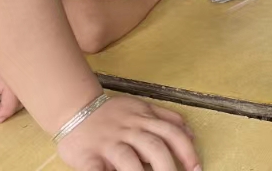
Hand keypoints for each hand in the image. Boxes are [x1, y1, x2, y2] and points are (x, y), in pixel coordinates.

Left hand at [0, 57, 21, 122]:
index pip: (12, 90)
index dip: (7, 109)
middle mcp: (7, 70)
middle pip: (22, 92)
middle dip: (11, 109)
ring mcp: (11, 74)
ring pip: (23, 94)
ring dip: (11, 107)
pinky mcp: (12, 79)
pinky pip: (19, 93)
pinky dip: (11, 104)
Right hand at [57, 95, 199, 170]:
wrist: (74, 109)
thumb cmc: (112, 114)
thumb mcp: (141, 107)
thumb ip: (165, 118)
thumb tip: (190, 133)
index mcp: (143, 118)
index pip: (171, 132)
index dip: (187, 150)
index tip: (196, 168)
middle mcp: (128, 130)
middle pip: (154, 146)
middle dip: (168, 166)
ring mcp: (108, 144)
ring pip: (128, 160)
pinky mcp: (88, 157)